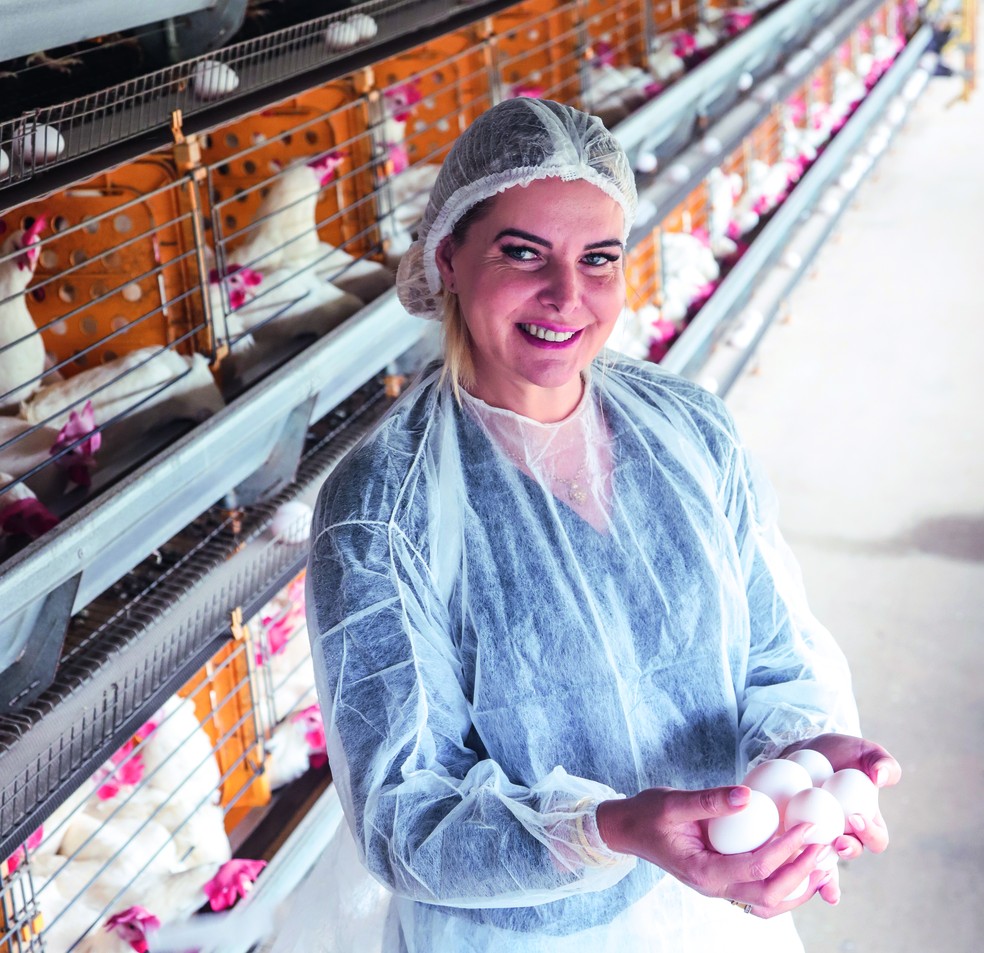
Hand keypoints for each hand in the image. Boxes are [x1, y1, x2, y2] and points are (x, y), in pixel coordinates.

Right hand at [596, 786, 832, 918]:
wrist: (629, 829)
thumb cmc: (648, 814)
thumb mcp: (673, 802)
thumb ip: (709, 800)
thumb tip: (748, 795)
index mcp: (702, 872)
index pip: (755, 869)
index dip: (786, 850)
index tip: (809, 827)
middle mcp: (713, 888)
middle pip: (769, 896)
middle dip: (802, 874)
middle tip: (827, 848)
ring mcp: (719, 889)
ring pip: (768, 904)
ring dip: (799, 888)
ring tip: (824, 865)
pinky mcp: (724, 880)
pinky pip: (761, 894)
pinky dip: (785, 885)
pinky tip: (801, 866)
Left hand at [781, 733, 900, 859]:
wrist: (803, 750)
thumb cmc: (839, 752)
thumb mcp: (864, 751)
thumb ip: (881, 761)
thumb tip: (881, 778)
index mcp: (866, 824)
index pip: (877, 840)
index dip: (870, 835)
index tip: (856, 818)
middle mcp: (842, 835)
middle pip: (848, 855)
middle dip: (846, 852)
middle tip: (838, 840)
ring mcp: (817, 838)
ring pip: (820, 862)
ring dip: (819, 868)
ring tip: (813, 861)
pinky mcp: (791, 835)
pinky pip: (791, 854)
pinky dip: (788, 860)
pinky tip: (780, 858)